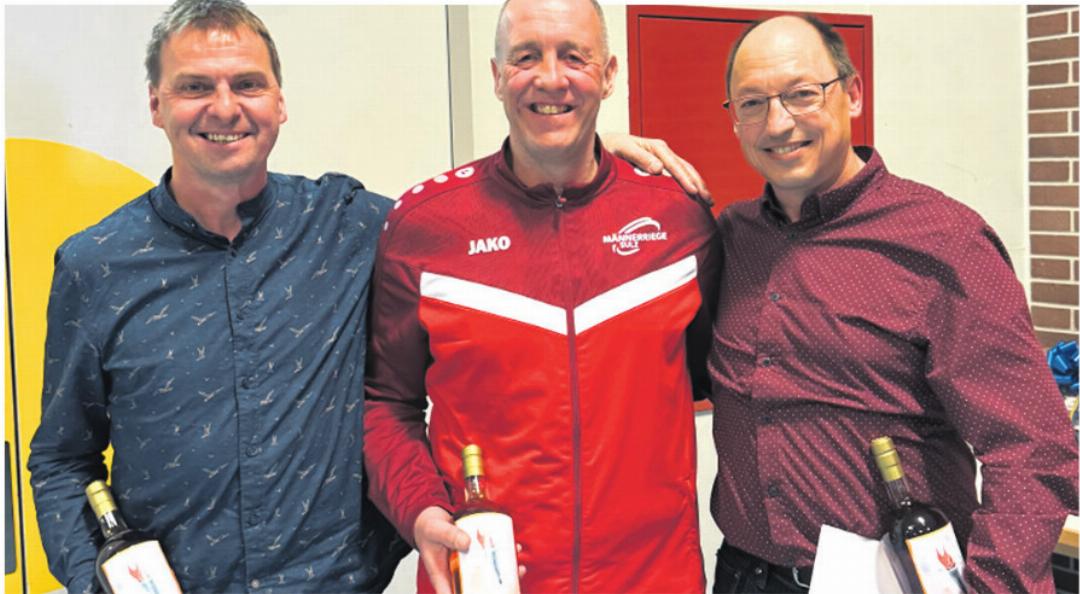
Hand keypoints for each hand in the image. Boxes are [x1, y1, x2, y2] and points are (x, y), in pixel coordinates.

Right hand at [414, 507, 528, 592]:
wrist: (431, 519)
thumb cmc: (428, 529)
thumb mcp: (436, 531)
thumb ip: (450, 536)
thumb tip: (467, 542)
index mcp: (443, 578)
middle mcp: (457, 575)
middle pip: (476, 590)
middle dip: (494, 590)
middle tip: (510, 584)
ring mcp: (468, 566)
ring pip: (487, 577)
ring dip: (504, 574)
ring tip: (518, 568)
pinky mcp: (476, 555)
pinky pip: (490, 560)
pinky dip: (503, 557)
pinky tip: (514, 550)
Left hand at [602, 132, 712, 205]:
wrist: (605, 146)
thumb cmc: (612, 148)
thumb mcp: (623, 149)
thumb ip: (639, 157)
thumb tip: (658, 169)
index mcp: (656, 147)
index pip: (675, 165)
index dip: (685, 179)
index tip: (693, 192)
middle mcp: (663, 152)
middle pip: (686, 168)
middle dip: (699, 184)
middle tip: (708, 201)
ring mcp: (664, 159)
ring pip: (686, 172)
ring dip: (698, 186)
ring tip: (708, 201)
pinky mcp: (662, 167)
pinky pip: (679, 176)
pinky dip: (690, 185)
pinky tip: (696, 196)